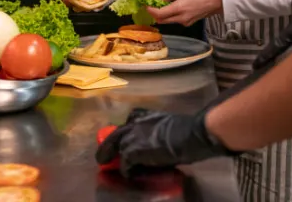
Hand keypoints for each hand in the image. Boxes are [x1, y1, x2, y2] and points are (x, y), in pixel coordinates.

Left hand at [95, 108, 235, 175]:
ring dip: (114, 160)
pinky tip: (130, 175)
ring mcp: (130, 137)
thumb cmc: (184, 130)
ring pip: (115, 150)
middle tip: (103, 158)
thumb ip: (154, 130)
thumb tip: (154, 141)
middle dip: (107, 148)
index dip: (124, 133)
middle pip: (113, 136)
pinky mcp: (131, 152)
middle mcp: (133, 123)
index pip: (128, 122)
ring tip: (110, 167)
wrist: (188, 135)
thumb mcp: (165, 124)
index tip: (123, 140)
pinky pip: (124, 165)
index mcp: (143, 115)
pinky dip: (127, 171)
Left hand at [147, 0, 222, 25]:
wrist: (218, 0)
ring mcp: (185, 22)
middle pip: (162, 20)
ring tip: (161, 5)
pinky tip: (172, 8)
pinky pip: (176, 21)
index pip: (159, 14)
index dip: (150, 10)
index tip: (145, 5)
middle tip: (151, 6)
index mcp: (179, 9)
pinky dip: (170, 16)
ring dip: (162, 15)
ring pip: (168, 21)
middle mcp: (180, 18)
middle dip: (154, 14)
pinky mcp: (189, 23)